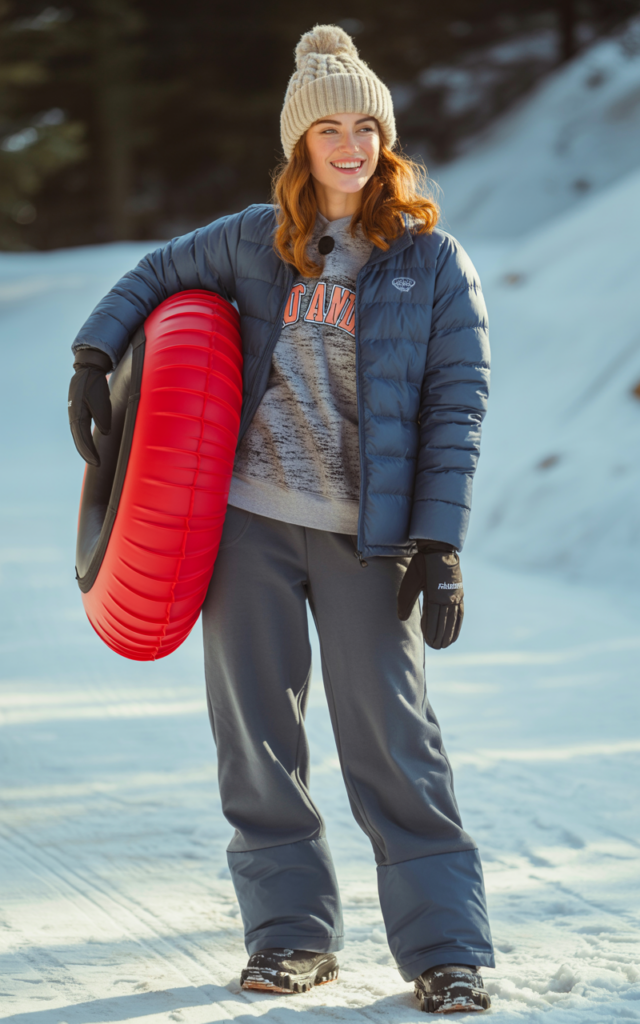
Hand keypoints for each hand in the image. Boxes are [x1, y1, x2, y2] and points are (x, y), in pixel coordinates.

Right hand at [68, 348, 112, 465]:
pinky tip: (88, 444)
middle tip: (97, 464)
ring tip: (93, 458)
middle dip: (87, 453)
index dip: (90, 451)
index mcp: (78, 414)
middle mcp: (74, 415)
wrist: (87, 370)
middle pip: (79, 439)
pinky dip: (83, 439)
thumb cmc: (95, 384)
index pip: (83, 438)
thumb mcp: (102, 400)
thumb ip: (103, 417)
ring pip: (78, 435)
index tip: (97, 462)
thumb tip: (105, 432)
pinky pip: (80, 429)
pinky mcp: (78, 411)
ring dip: (84, 447)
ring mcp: (74, 413)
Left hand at [397, 540, 463, 649]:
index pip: (433, 618)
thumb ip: (406, 600)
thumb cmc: (422, 566)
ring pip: (453, 620)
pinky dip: (458, 625)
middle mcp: (447, 598)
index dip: (431, 631)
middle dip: (440, 636)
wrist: (439, 551)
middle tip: (436, 648)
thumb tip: (401, 618)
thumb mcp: (410, 582)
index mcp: (434, 595)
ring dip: (449, 634)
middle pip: (445, 622)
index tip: (428, 643)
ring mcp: (455, 596)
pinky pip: (460, 613)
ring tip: (445, 645)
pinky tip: (454, 634)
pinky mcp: (459, 594)